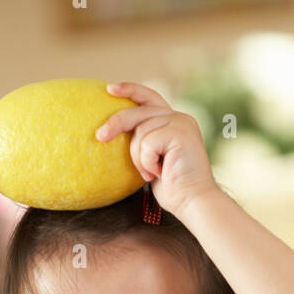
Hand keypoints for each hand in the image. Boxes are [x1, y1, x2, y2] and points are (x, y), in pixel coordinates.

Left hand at [96, 82, 217, 218]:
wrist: (193, 203)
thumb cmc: (173, 190)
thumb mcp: (153, 161)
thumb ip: (144, 143)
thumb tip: (116, 134)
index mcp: (173, 122)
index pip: (149, 97)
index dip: (130, 90)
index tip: (109, 89)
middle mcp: (179, 118)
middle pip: (138, 111)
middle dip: (116, 123)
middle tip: (100, 136)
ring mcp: (181, 123)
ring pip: (140, 132)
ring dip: (138, 158)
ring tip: (150, 174)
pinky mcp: (180, 132)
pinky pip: (147, 143)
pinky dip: (147, 162)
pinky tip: (159, 174)